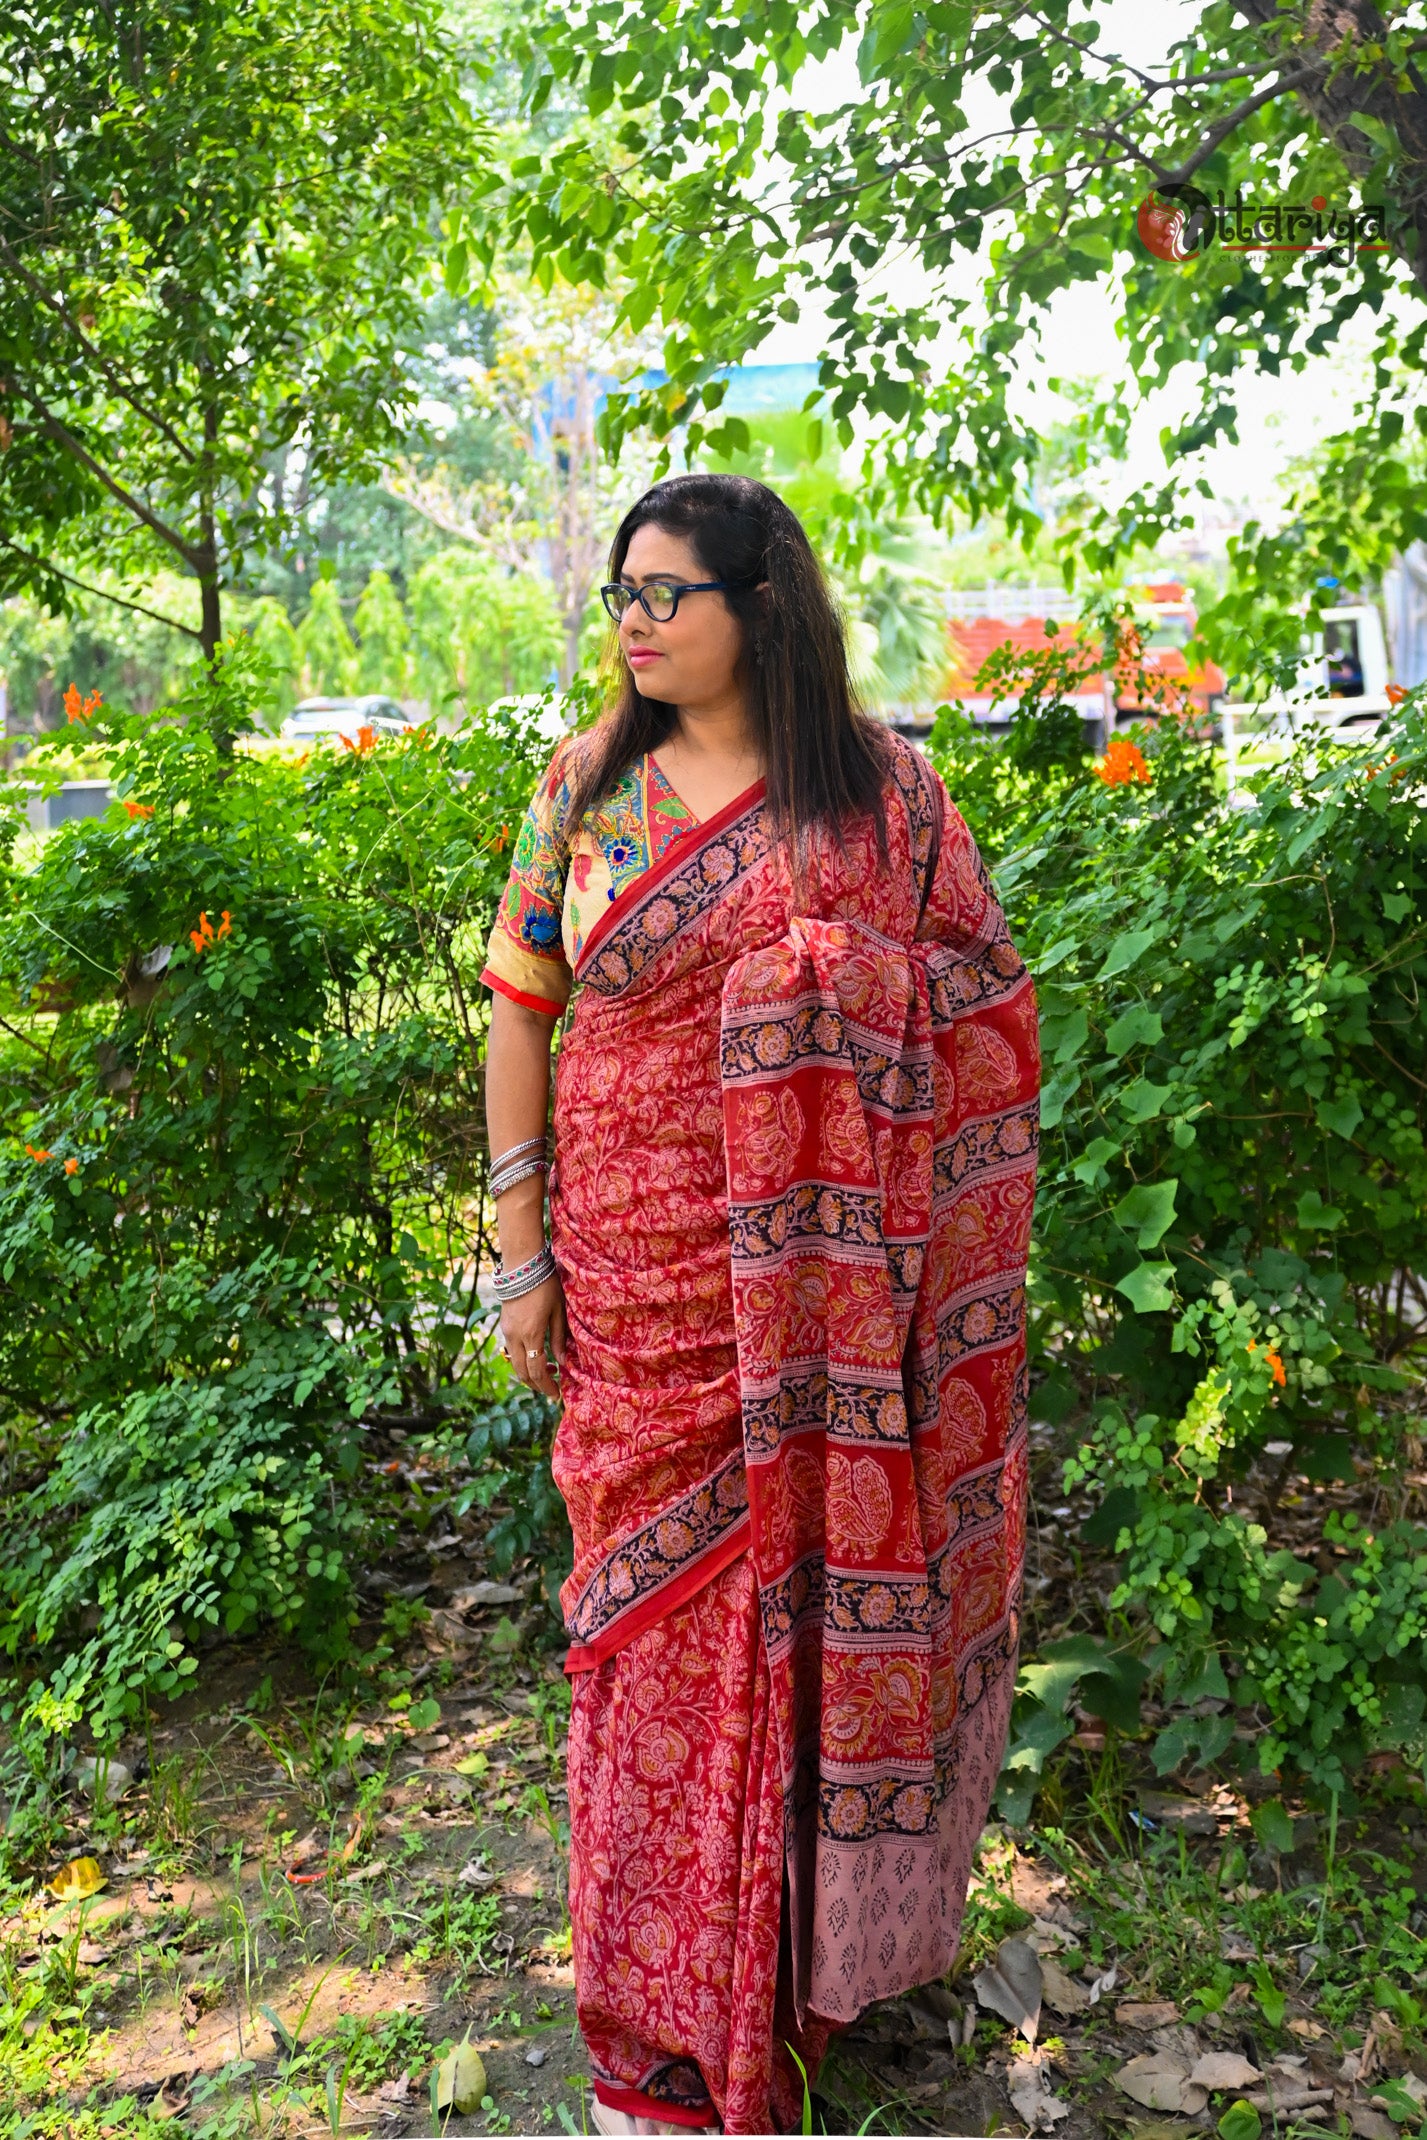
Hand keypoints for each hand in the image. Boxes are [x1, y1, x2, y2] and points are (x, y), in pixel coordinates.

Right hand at [500, 1275, 566, 1399]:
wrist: (522, 1265)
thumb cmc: (546, 1284)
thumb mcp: (559, 1311)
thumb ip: (559, 1338)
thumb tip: (563, 1362)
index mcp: (531, 1334)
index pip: (537, 1371)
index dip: (547, 1386)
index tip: (558, 1394)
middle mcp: (515, 1336)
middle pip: (522, 1373)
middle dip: (537, 1386)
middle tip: (552, 1390)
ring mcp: (507, 1331)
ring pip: (515, 1364)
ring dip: (529, 1374)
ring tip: (547, 1374)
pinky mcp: (504, 1326)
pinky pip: (512, 1351)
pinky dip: (523, 1361)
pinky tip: (536, 1357)